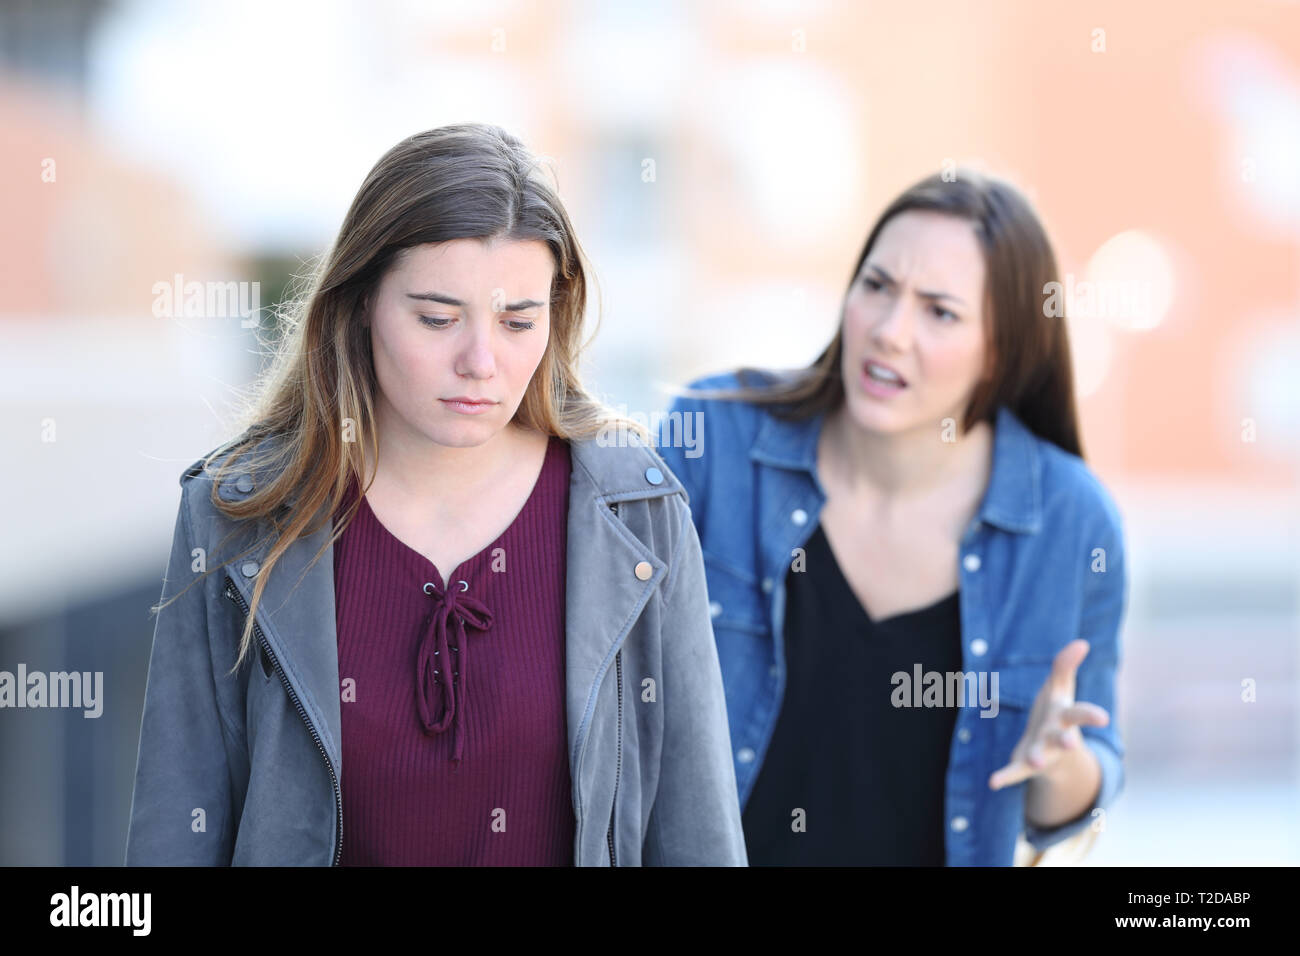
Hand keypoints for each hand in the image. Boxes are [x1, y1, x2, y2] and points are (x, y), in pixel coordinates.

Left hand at [988, 639, 1109, 790]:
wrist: (1052, 752)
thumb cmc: (1055, 713)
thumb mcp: (1059, 688)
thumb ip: (1065, 666)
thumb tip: (1082, 643)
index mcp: (1065, 717)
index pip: (1080, 714)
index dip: (1091, 716)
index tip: (1104, 718)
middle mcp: (1057, 738)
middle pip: (1064, 739)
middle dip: (1066, 741)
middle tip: (1070, 744)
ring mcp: (1042, 753)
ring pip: (1041, 756)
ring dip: (1038, 758)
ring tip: (1035, 760)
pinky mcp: (1024, 766)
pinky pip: (1015, 772)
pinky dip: (1005, 777)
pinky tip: (993, 782)